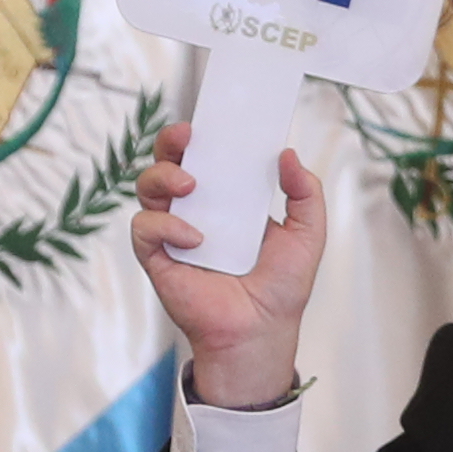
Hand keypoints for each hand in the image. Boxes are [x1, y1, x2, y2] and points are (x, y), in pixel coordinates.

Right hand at [130, 119, 326, 411]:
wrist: (262, 332)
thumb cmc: (282, 288)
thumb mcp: (307, 233)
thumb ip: (305, 192)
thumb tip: (287, 154)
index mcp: (229, 199)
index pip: (209, 156)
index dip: (205, 134)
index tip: (212, 119)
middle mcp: (197, 209)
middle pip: (169, 162)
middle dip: (171, 142)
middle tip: (188, 135)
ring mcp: (174, 231)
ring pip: (147, 187)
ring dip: (164, 175)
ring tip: (191, 183)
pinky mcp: (157, 257)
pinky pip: (145, 228)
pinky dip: (165, 224)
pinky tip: (195, 237)